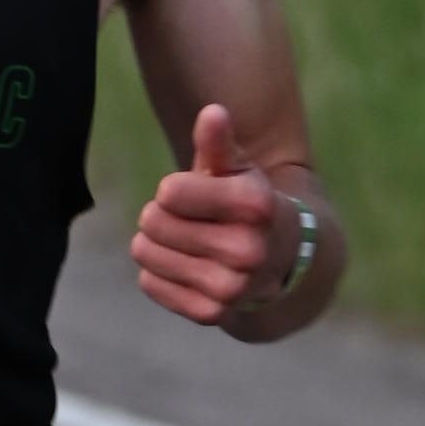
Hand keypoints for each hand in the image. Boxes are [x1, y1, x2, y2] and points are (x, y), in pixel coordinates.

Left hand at [131, 101, 288, 327]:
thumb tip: (212, 112)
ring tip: (182, 240)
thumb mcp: (236, 169)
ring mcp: (230, 287)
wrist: (279, 261)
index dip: (173, 188)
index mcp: (256, 205)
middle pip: (152, 220)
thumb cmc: (246, 204)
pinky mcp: (210, 313)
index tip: (195, 194)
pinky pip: (148, 283)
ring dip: (154, 242)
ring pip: (145, 253)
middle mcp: (248, 250)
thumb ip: (219, 142)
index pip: (168, 191)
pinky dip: (156, 273)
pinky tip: (183, 266)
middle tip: (187, 219)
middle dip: (161, 214)